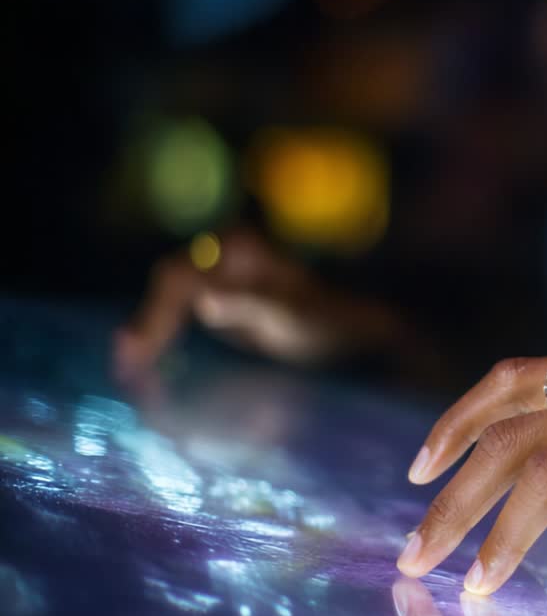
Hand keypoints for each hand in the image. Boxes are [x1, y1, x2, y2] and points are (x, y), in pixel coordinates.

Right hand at [114, 228, 405, 379]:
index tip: (138, 348)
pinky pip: (181, 309)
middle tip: (127, 365)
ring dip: (151, 329)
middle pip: (169, 284)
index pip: (179, 278)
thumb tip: (205, 300)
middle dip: (148, 322)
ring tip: (130, 366)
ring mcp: (221, 271)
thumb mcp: (289, 318)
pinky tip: (150, 357)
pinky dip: (166, 332)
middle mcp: (224, 251)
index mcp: (237, 249)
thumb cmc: (324, 324)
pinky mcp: (222, 294)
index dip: (155, 314)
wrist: (350, 332)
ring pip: (170, 296)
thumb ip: (248, 307)